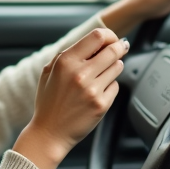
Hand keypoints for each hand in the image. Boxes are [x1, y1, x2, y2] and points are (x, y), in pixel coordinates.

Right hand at [14, 28, 128, 168]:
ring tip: (102, 74)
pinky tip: (96, 93)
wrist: (49, 133)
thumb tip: (95, 41)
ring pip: (118, 67)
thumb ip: (68, 54)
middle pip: (113, 50)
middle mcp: (80, 74)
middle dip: (119, 48)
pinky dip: (109, 87)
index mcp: (66, 62)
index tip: (112, 39)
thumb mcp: (49, 71)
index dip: (109, 35)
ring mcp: (92, 90)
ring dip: (114, 67)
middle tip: (121, 48)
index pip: (97, 36)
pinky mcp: (101, 104)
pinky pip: (115, 86)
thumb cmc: (49, 102)